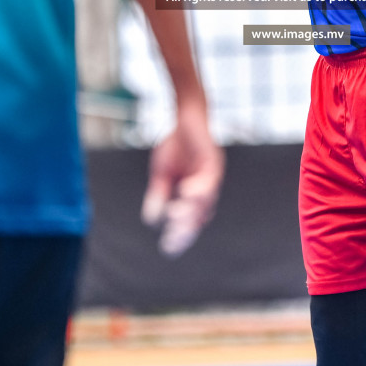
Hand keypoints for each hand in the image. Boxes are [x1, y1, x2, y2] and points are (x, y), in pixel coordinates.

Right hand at [142, 107, 223, 256]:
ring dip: (191, 210)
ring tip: (175, 218)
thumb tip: (151, 220)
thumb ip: (159, 195)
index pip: (190, 221)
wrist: (187, 116)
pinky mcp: (214, 161)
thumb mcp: (162, 173)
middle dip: (186, 229)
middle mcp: (207, 189)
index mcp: (195, 196)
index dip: (180, 235)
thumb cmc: (175, 145)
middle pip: (200, 216)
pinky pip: (209, 179)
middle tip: (172, 240)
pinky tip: (185, 192)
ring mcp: (212, 176)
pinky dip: (198, 187)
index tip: (167, 249)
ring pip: (206, 201)